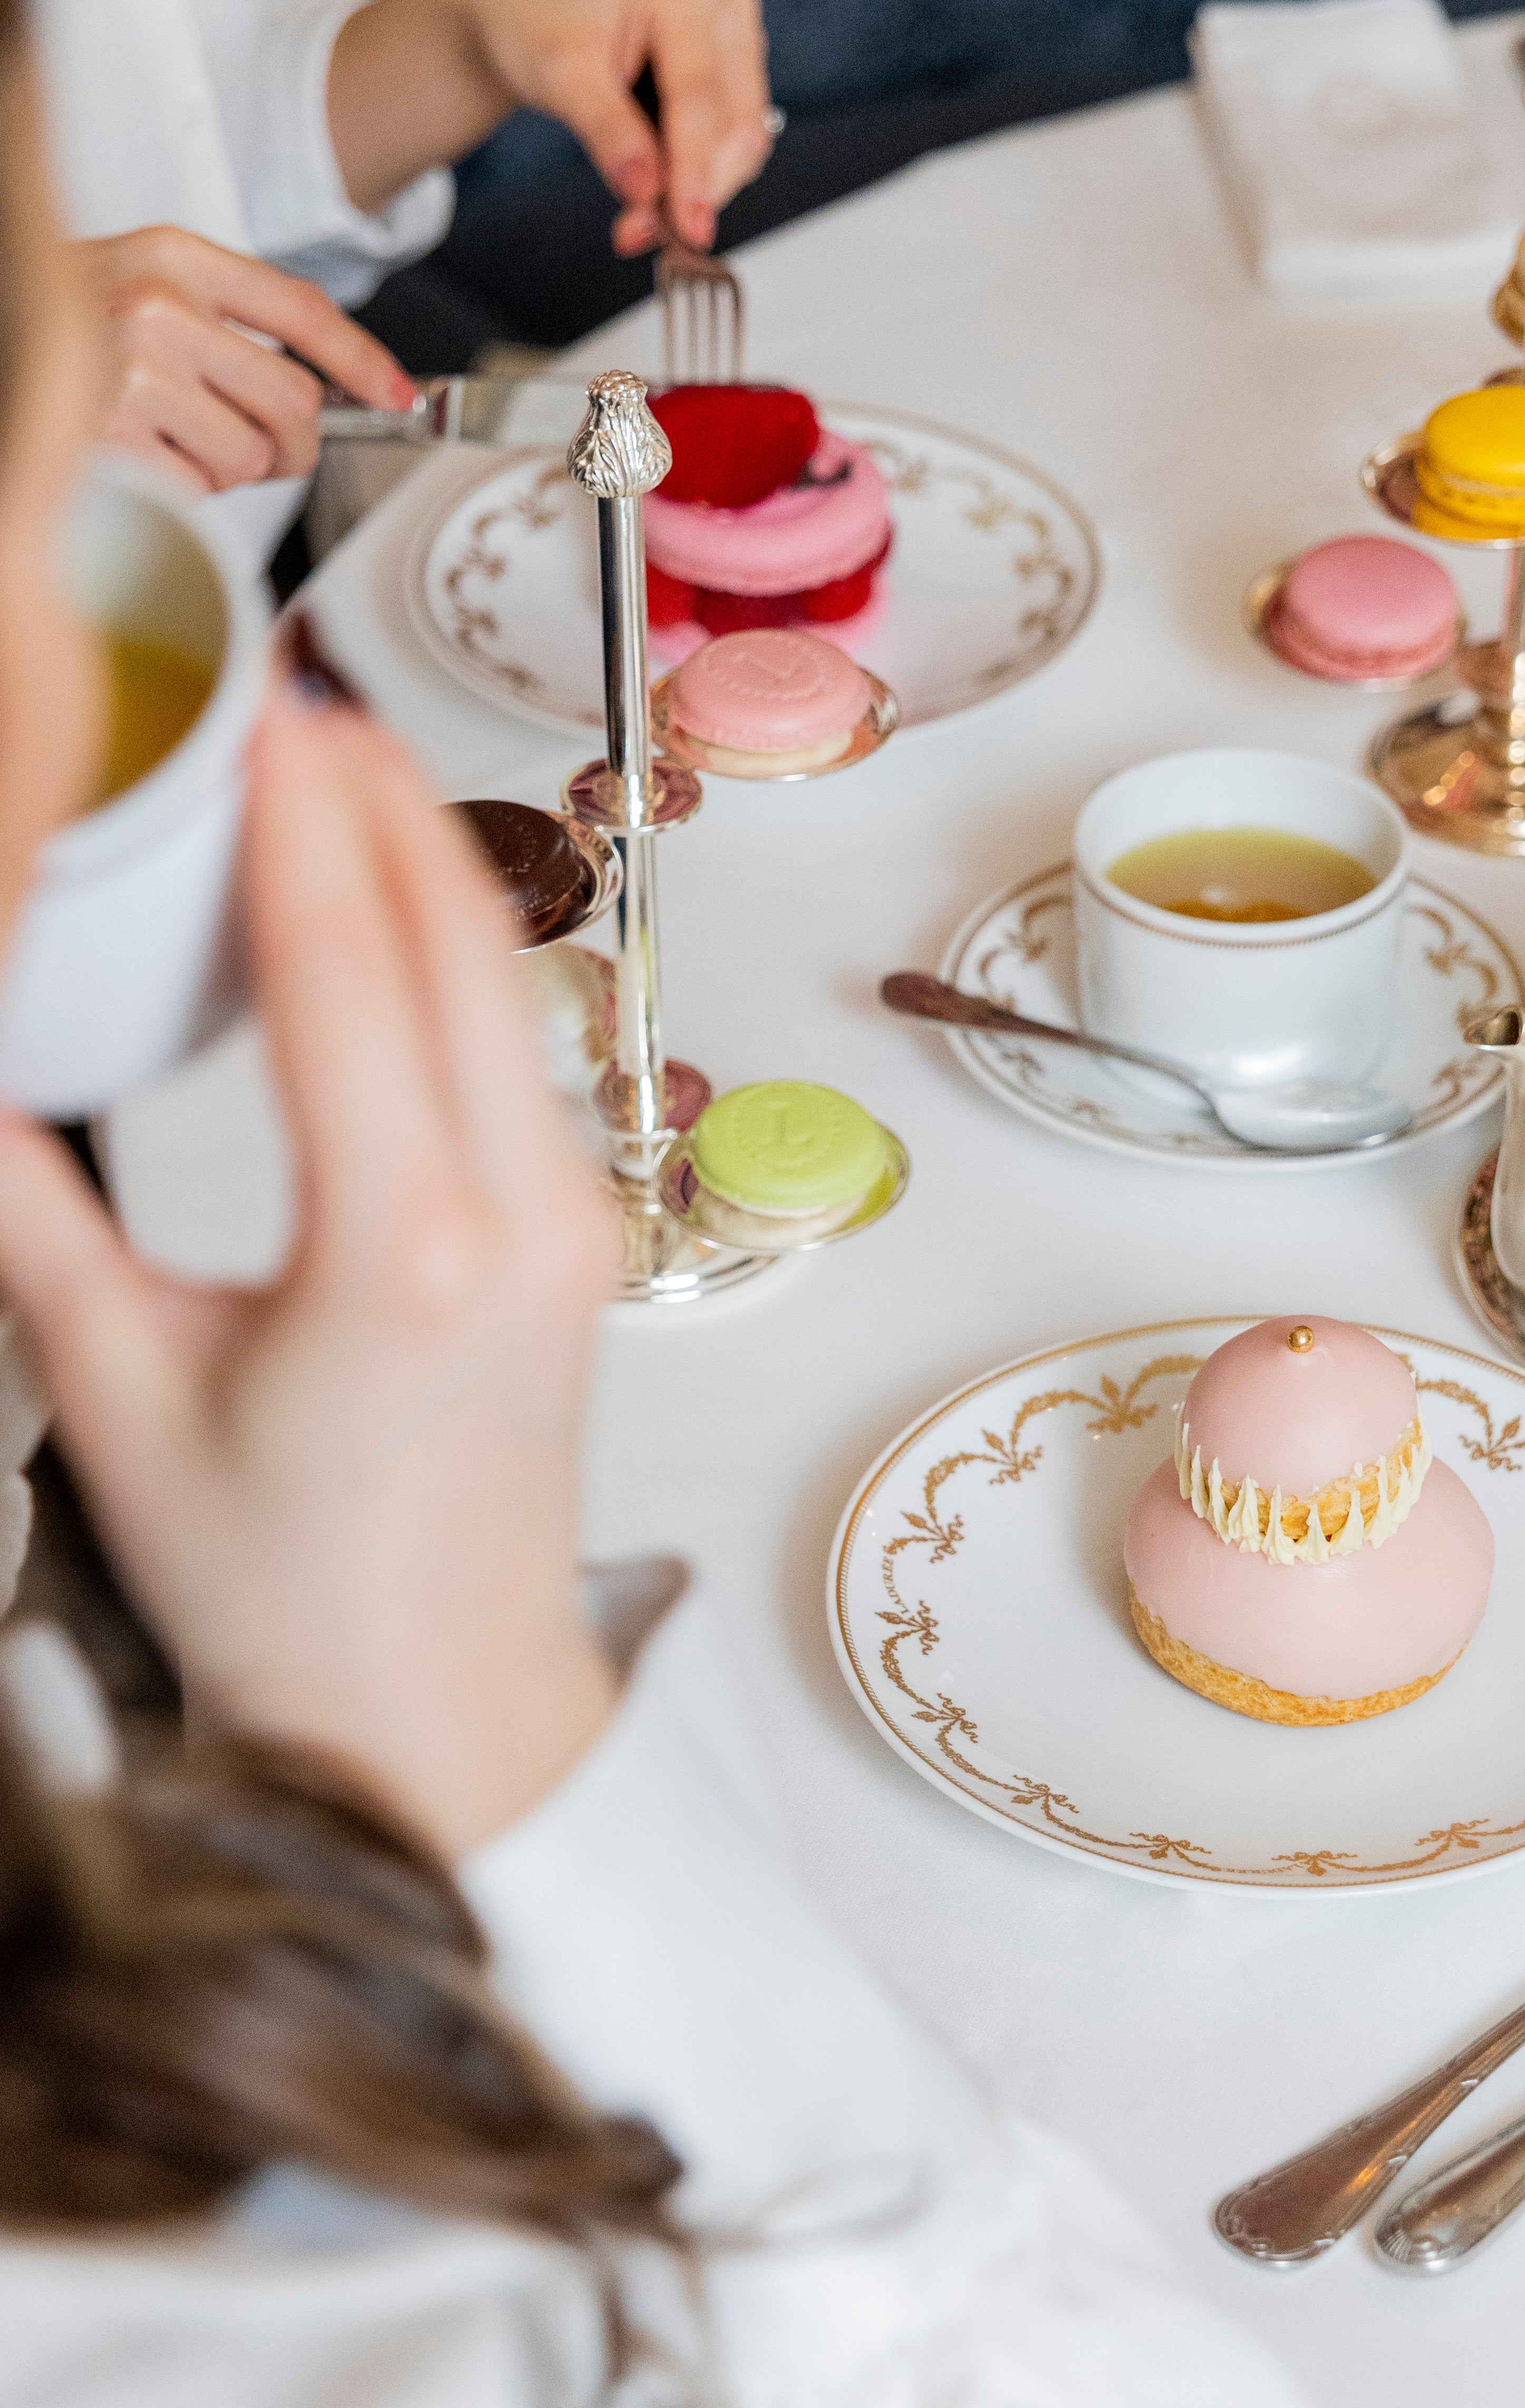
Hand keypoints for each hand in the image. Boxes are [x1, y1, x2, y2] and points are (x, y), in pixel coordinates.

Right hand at [0, 639, 617, 1854]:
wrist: (444, 1718)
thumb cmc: (291, 1592)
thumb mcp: (118, 1395)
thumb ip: (28, 1221)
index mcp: (400, 1249)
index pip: (345, 968)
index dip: (293, 817)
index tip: (250, 708)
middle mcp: (520, 1216)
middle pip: (455, 940)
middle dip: (375, 795)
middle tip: (286, 689)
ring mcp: (575, 1224)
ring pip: (505, 985)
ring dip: (425, 861)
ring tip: (331, 767)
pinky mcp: (585, 1241)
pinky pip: (521, 1050)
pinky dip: (455, 952)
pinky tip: (388, 907)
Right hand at [73, 227, 414, 494]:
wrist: (1, 329)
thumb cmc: (70, 325)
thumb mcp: (145, 288)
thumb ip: (225, 322)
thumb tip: (323, 386)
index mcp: (173, 255)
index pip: (300, 309)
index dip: (362, 360)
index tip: (400, 396)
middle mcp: (156, 304)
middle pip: (293, 403)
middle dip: (291, 445)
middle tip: (262, 449)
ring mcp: (131, 370)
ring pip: (247, 456)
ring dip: (224, 469)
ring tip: (170, 440)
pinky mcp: (111, 436)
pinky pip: (197, 490)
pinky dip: (181, 492)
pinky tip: (140, 458)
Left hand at [330, 0, 774, 253]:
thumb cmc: (538, 19)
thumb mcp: (559, 73)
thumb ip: (607, 131)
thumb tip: (647, 192)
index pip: (701, 101)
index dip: (696, 173)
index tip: (689, 232)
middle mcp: (723, 8)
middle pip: (735, 127)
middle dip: (694, 191)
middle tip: (637, 234)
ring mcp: (734, 39)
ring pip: (742, 141)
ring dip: (698, 192)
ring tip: (637, 220)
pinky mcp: (733, 71)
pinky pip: (733, 141)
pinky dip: (698, 178)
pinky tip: (655, 193)